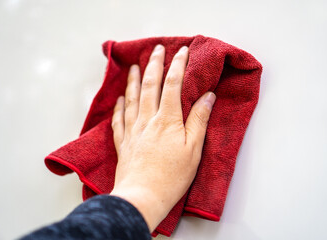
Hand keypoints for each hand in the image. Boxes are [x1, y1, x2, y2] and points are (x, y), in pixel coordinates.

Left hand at [110, 44, 215, 231]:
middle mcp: (147, 120)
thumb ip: (199, 120)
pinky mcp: (123, 142)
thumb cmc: (172, 176)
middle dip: (154, 64)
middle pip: (150, 86)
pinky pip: (119, 119)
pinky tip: (120, 99)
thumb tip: (207, 96)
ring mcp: (132, 130)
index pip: (173, 85)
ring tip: (134, 66)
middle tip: (157, 49)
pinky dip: (119, 106)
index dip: (178, 66)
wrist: (143, 196)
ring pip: (132, 98)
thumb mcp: (194, 149)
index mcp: (167, 120)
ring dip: (133, 80)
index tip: (182, 51)